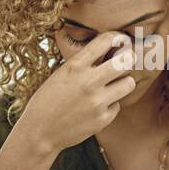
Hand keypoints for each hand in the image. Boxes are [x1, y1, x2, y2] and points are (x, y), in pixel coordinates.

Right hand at [13, 31, 135, 152]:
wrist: (39, 131)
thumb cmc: (47, 100)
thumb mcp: (60, 74)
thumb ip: (82, 63)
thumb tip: (108, 51)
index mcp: (75, 66)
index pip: (106, 40)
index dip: (117, 38)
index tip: (119, 42)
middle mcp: (88, 81)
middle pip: (126, 60)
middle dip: (127, 59)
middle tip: (123, 64)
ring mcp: (97, 101)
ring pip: (129, 83)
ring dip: (123, 83)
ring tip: (113, 86)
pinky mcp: (102, 119)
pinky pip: (118, 105)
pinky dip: (110, 105)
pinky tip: (97, 108)